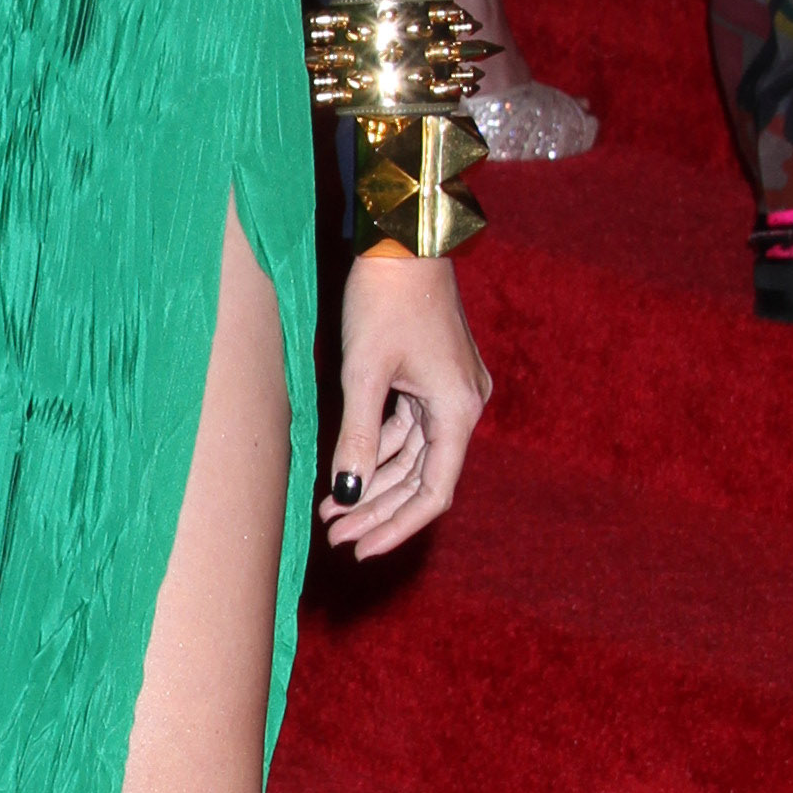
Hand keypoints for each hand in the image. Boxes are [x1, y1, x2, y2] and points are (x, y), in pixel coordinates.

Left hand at [325, 249, 489, 560]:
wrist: (404, 242)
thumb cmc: (385, 301)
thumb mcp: (365, 374)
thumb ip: (358, 438)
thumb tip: (348, 495)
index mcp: (457, 411)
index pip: (432, 492)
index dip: (396, 526)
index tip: (360, 549)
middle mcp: (462, 407)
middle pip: (421, 479)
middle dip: (377, 508)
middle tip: (334, 536)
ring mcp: (449, 393)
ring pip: (411, 456)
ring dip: (373, 482)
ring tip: (330, 510)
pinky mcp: (432, 378)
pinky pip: (406, 429)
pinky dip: (377, 451)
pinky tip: (346, 472)